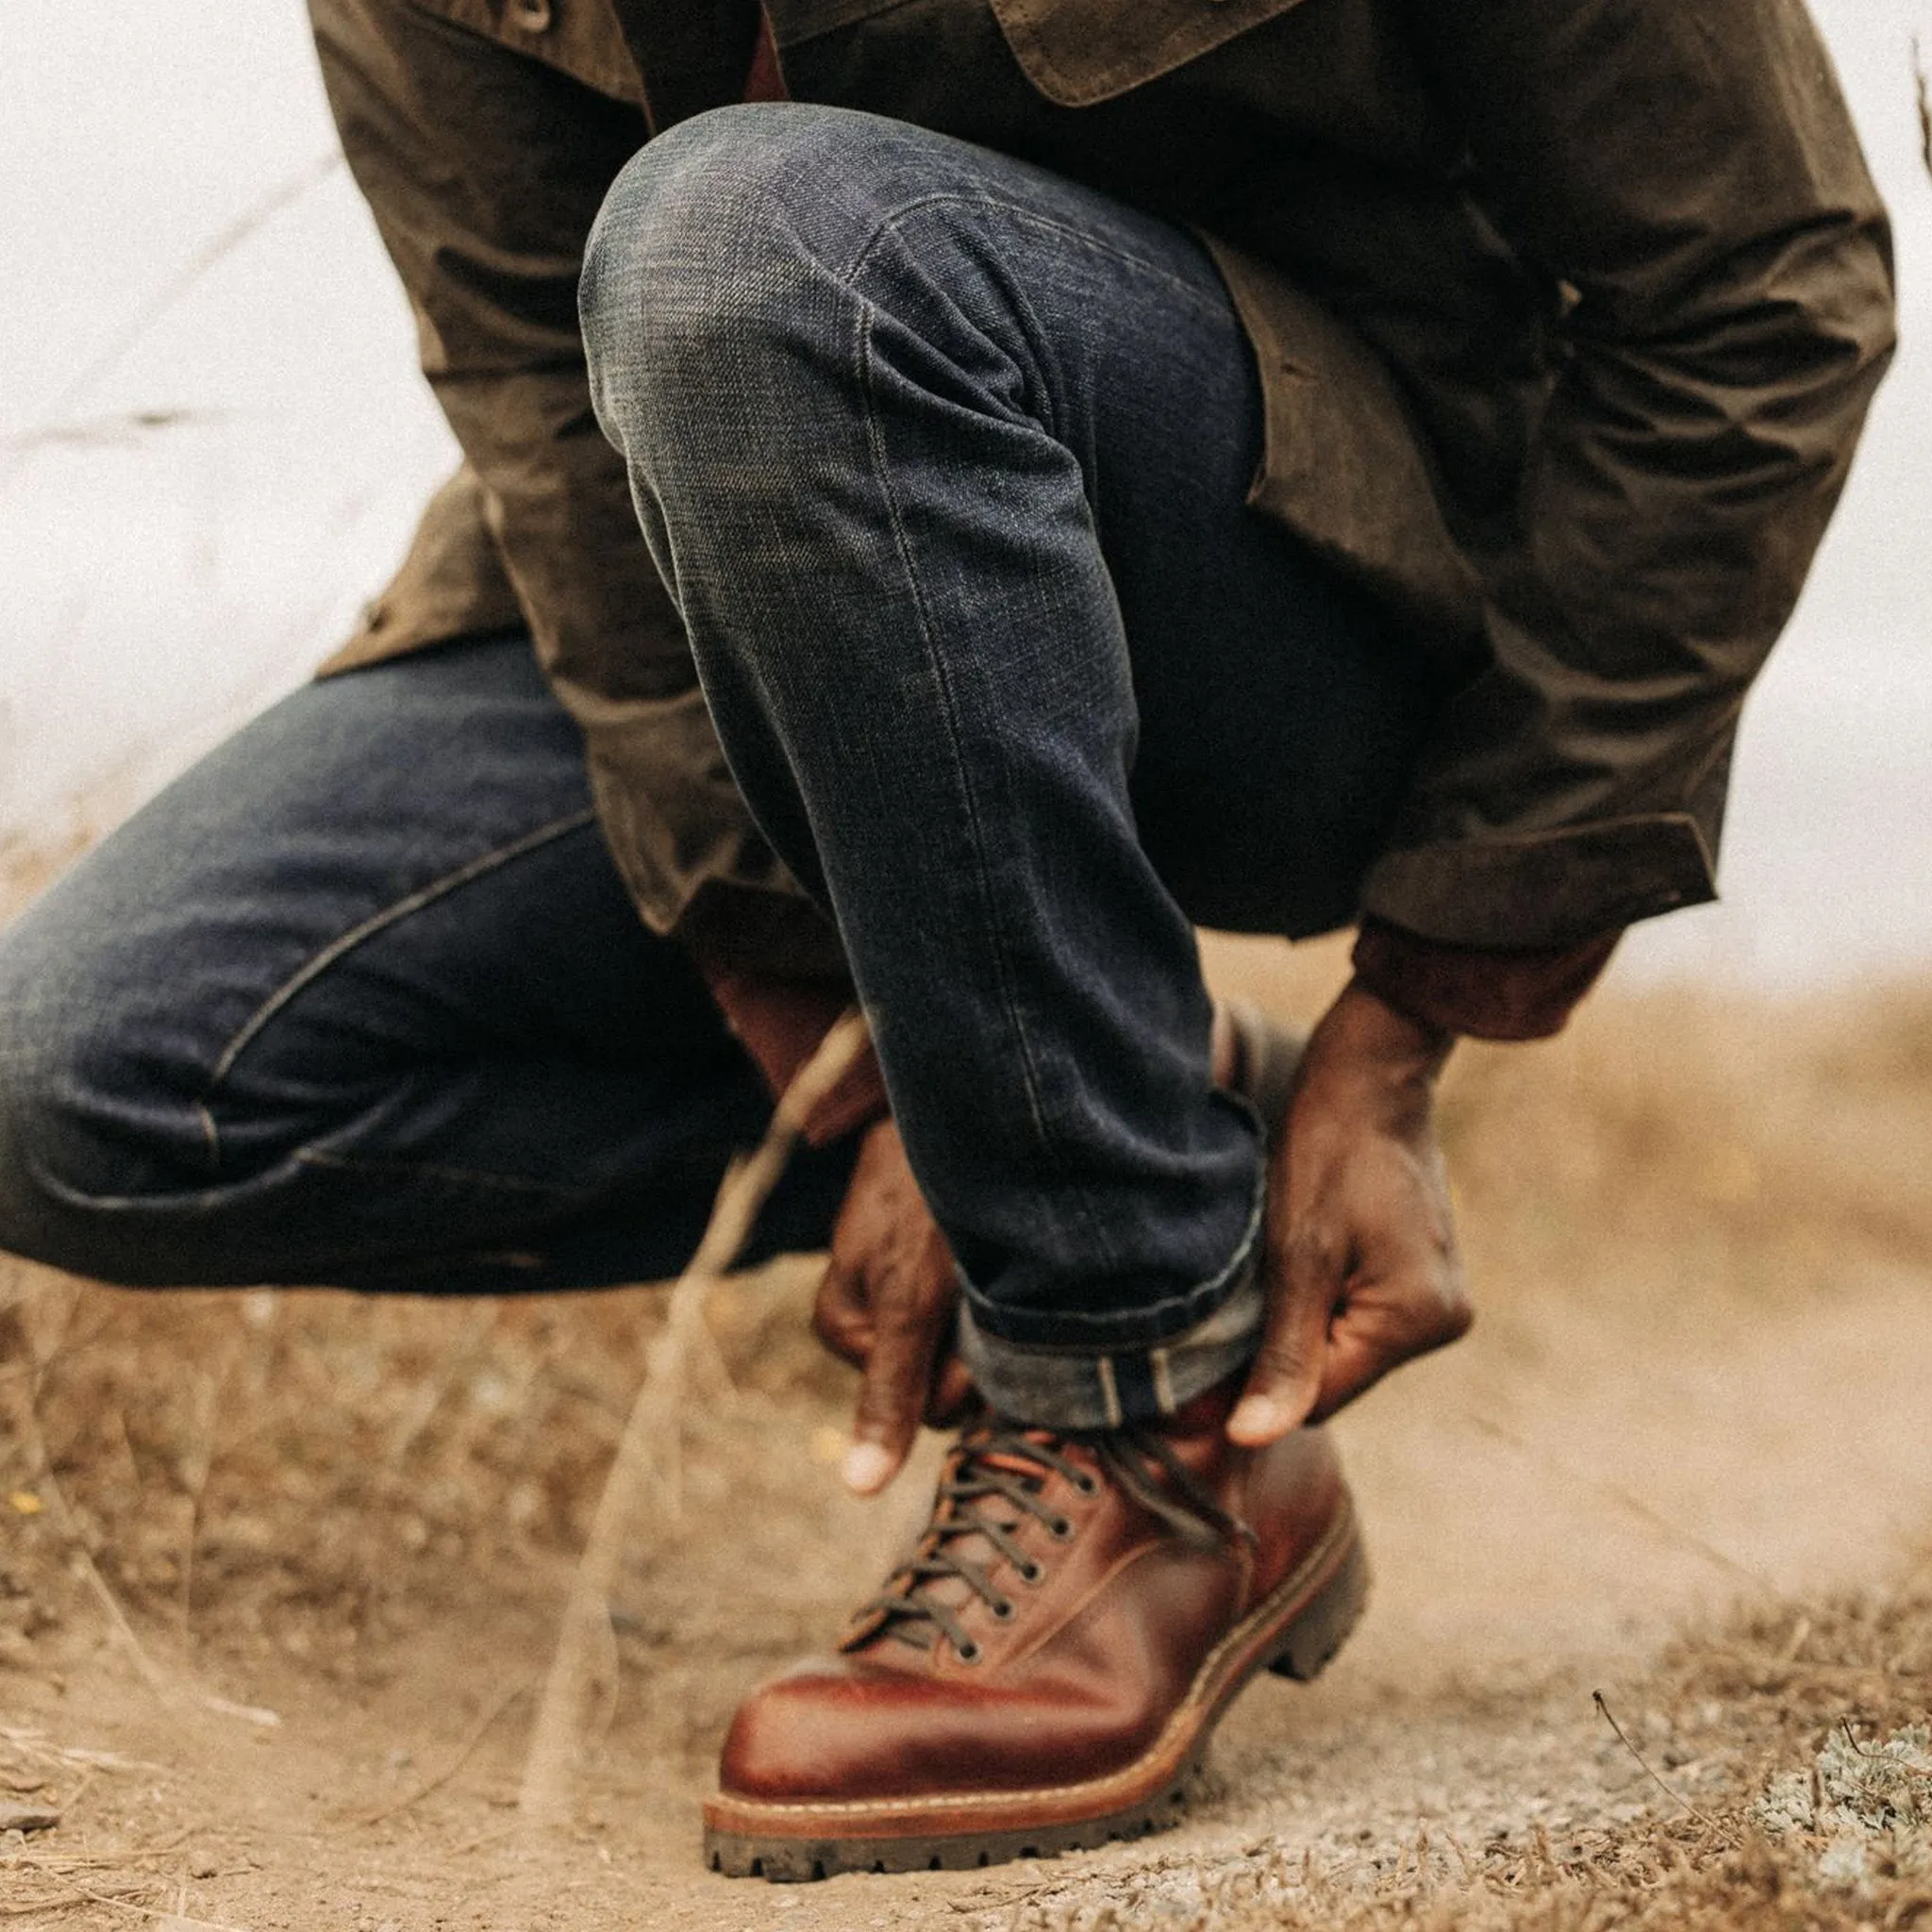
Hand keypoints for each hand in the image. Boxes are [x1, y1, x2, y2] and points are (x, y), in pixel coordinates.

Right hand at [813, 1118, 973, 1493]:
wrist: (953, 1093)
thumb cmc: (925, 1192)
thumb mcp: (913, 1299)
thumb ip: (892, 1391)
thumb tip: (858, 1490)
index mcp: (844, 1329)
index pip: (937, 1410)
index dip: (973, 1374)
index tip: (979, 1316)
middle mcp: (873, 1314)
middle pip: (953, 1380)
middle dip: (983, 1343)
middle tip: (992, 1278)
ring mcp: (904, 1283)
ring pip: (971, 1343)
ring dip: (996, 1311)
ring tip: (995, 1251)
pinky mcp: (931, 1257)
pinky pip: (975, 1301)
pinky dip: (996, 1283)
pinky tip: (996, 1242)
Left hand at [1228, 978, 1471, 1443]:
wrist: (1371, 1079)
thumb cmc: (1329, 1152)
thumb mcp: (1295, 1254)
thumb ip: (1282, 1354)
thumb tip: (1251, 1439)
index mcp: (1418, 1321)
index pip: (1321, 1400)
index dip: (1256, 1390)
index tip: (1201, 1367)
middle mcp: (1444, 1323)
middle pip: (1335, 1377)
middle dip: (1282, 1349)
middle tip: (1239, 1292)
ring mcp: (1440, 1302)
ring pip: (1344, 1349)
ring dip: (1300, 1323)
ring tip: (1276, 1264)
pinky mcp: (1425, 1280)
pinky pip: (1359, 1319)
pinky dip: (1321, 1303)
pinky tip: (1302, 1258)